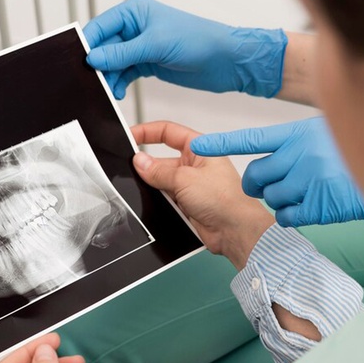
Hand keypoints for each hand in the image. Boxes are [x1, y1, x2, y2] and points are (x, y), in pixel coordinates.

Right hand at [84, 0, 287, 99]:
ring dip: (108, 78)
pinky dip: (119, 84)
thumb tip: (94, 58)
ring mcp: (141, 46)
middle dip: (98, 65)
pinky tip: (118, 93)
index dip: (88, 44)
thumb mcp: (155, 45)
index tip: (79, 63)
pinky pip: (124, 74)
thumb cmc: (198, 41)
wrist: (224, 61)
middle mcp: (135, 28)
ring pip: (113, 63)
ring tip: (108, 91)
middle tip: (92, 82)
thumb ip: (122, 53)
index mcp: (135, 12)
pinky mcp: (148, 63)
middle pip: (104, 47)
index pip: (100, 26)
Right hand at [132, 121, 273, 270]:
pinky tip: (153, 202)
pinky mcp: (186, 204)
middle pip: (161, 159)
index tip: (129, 136)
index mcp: (199, 149)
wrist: (234, 231)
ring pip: (161, 181)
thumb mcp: (185, 179)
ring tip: (146, 189)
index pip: (168, 132)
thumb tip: (139, 161)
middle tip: (131, 168)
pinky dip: (157, 200)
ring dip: (153, 185)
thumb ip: (158, 170)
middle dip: (147, 165)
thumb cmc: (225, 200)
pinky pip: (164, 198)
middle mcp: (194, 165)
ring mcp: (190, 185)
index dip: (147, 132)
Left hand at [190, 117, 363, 226]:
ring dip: (283, 200)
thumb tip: (273, 156)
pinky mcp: (317, 206)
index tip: (197, 147)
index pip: (250, 139)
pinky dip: (294, 215)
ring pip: (271, 198)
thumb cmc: (361, 154)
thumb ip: (297, 145)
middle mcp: (300, 155)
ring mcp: (308, 181)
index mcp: (299, 134)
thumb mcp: (326, 137)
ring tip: (309, 192)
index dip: (221, 143)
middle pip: (256, 176)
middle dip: (259, 185)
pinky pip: (287, 216)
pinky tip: (312, 207)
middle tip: (274, 186)